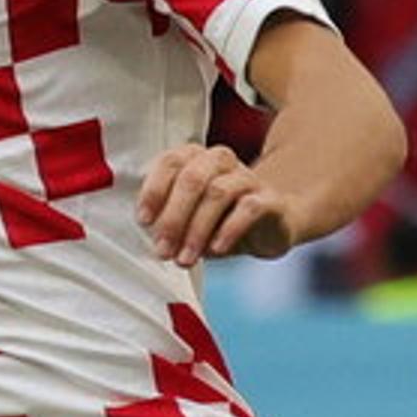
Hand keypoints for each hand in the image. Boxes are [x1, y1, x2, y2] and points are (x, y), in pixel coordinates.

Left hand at [136, 140, 293, 263]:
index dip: (154, 191)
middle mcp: (220, 160)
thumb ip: (169, 222)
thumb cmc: (221, 220)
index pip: (170, 162)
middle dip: (173, 217)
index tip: (144, 221)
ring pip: (218, 193)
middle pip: (192, 178)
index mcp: (195, 158)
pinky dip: (229, 230)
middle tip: (163, 250)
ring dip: (197, 230)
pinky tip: (216, 250)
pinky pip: (248, 208)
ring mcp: (247, 177)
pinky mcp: (269, 199)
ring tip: (185, 258)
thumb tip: (152, 241)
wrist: (272, 224)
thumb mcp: (189, 219)